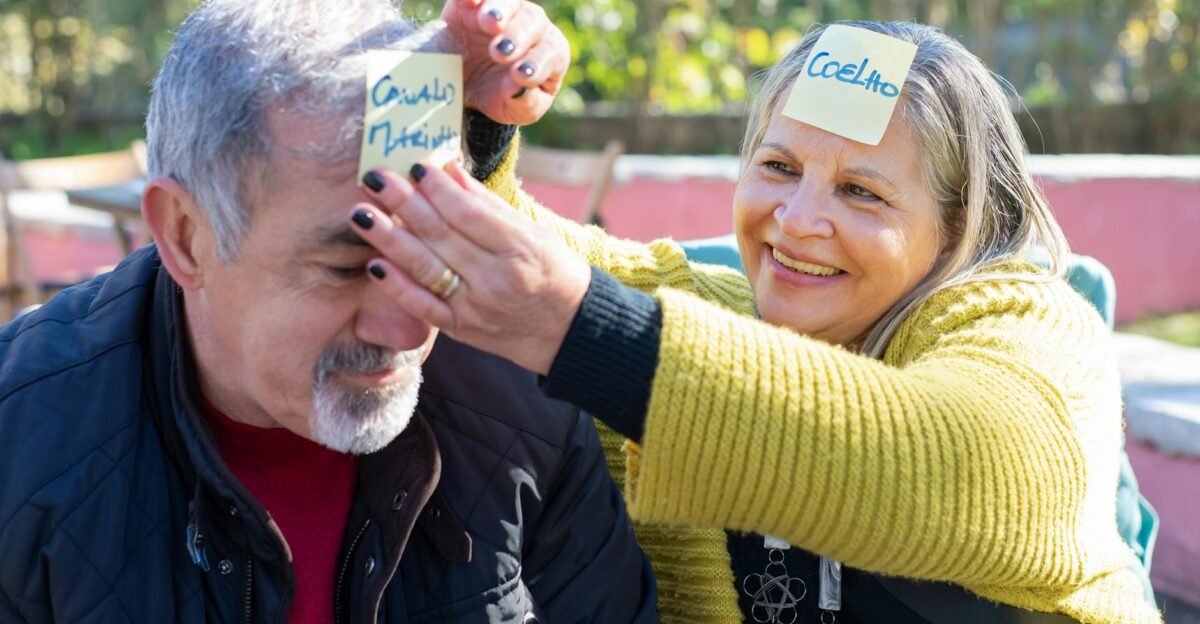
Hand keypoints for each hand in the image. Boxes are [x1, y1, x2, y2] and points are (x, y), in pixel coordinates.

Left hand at [350, 161, 590, 374]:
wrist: (568, 331)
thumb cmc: (555, 273)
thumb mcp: (534, 233)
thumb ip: (489, 205)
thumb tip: (448, 170)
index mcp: (519, 249)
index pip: (469, 213)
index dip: (437, 189)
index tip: (414, 166)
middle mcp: (495, 279)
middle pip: (441, 235)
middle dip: (404, 203)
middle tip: (375, 177)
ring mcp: (476, 307)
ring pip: (425, 267)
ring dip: (388, 239)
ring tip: (361, 213)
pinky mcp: (461, 329)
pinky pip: (423, 307)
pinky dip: (397, 286)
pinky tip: (374, 264)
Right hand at [442, 0, 568, 125]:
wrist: (466, 89)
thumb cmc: (502, 97)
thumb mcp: (516, 110)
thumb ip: (524, 102)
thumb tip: (520, 87)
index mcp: (550, 53)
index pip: (552, 53)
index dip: (538, 63)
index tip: (521, 76)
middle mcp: (532, 26)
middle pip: (533, 21)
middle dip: (518, 36)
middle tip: (501, 52)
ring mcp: (504, 11)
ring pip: (508, 2)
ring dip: (500, 11)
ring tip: (491, 23)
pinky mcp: (472, 5)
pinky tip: (470, 3)